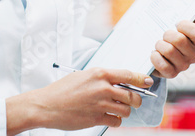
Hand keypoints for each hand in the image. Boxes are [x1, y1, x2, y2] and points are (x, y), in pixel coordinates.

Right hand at [4, 67, 151, 134]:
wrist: (46, 105)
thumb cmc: (62, 90)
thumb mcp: (83, 76)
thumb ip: (101, 78)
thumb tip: (119, 83)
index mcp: (100, 74)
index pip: (129, 75)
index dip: (141, 80)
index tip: (148, 83)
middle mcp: (103, 87)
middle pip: (132, 95)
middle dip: (136, 100)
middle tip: (133, 101)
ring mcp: (100, 104)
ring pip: (126, 110)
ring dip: (125, 111)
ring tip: (117, 109)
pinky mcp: (96, 118)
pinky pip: (116, 121)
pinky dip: (116, 120)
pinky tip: (109, 117)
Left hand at [151, 2, 194, 77]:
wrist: (158, 51)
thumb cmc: (172, 35)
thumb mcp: (181, 24)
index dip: (184, 26)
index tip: (176, 24)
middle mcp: (194, 55)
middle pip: (180, 40)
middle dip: (167, 34)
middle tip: (164, 35)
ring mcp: (183, 66)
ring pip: (169, 51)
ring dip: (160, 45)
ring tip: (158, 44)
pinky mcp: (172, 74)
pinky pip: (163, 65)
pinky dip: (155, 57)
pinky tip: (154, 53)